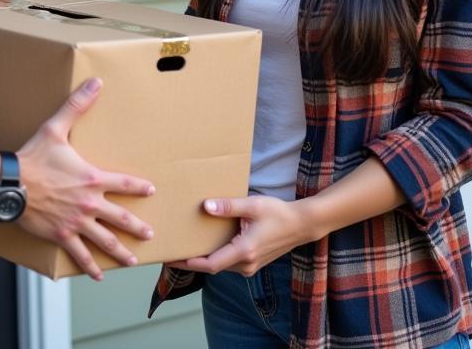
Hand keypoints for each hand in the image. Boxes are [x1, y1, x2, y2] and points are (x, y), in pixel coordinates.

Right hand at [17, 77, 154, 279]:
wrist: (11, 183)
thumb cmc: (33, 156)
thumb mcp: (56, 127)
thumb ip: (78, 105)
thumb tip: (96, 82)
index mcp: (91, 178)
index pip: (123, 183)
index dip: (138, 187)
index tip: (151, 191)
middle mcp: (88, 203)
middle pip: (119, 217)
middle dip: (136, 227)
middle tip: (150, 235)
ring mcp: (76, 223)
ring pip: (104, 240)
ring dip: (120, 251)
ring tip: (133, 260)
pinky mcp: (61, 236)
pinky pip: (79, 254)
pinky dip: (89, 266)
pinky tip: (98, 275)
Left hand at [170, 195, 311, 276]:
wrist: (301, 225)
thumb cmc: (278, 213)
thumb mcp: (252, 205)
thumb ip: (229, 206)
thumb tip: (206, 206)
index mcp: (244, 251)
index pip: (210, 264)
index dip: (189, 263)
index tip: (171, 259)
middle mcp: (246, 264)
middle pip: (212, 267)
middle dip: (190, 262)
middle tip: (169, 252)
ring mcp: (250, 266)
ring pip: (220, 265)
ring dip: (202, 259)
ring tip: (183, 247)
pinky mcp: (252, 262)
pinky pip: (228, 262)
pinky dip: (214, 256)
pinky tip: (205, 245)